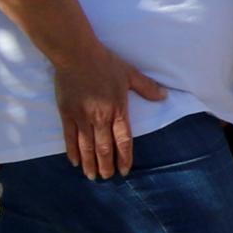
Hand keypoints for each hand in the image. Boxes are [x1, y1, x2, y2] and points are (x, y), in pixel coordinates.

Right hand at [53, 40, 169, 180]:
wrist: (76, 54)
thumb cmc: (104, 63)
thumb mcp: (129, 73)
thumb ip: (147, 87)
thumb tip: (164, 96)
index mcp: (117, 110)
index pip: (123, 140)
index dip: (124, 158)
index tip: (124, 170)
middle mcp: (100, 118)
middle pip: (104, 148)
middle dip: (106, 166)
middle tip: (107, 177)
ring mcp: (82, 117)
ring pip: (86, 147)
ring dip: (90, 163)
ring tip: (92, 176)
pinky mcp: (67, 114)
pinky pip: (69, 137)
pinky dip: (72, 151)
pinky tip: (74, 162)